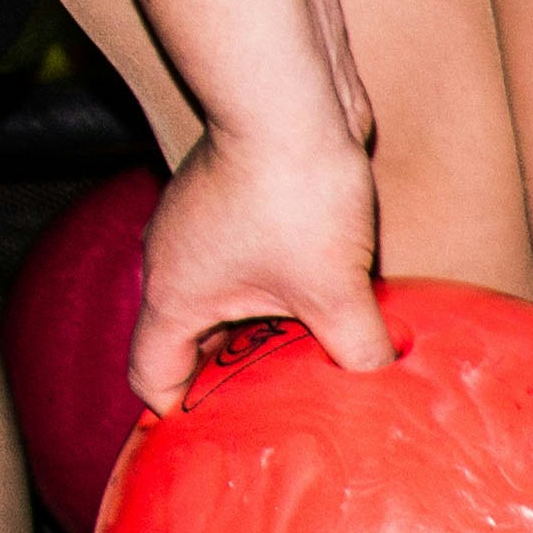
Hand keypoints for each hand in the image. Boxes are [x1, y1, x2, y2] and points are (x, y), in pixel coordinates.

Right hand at [128, 118, 388, 407]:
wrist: (292, 90)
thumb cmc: (291, 190)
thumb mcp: (334, 289)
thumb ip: (356, 347)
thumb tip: (380, 379)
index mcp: (176, 296)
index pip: (152, 376)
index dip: (175, 416)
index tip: (210, 442)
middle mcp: (179, 263)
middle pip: (195, 344)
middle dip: (235, 380)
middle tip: (281, 416)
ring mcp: (207, 229)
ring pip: (231, 303)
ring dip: (268, 333)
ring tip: (316, 367)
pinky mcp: (242, 203)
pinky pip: (257, 265)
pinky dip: (285, 293)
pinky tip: (334, 307)